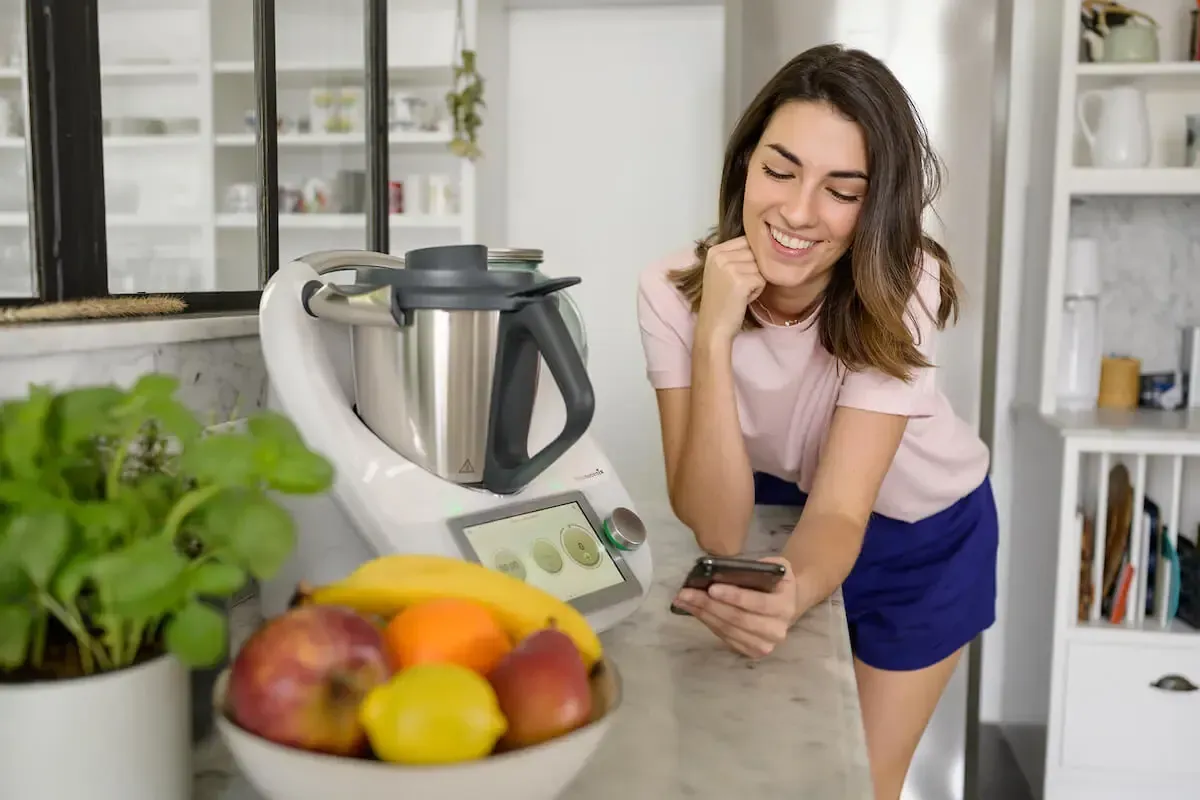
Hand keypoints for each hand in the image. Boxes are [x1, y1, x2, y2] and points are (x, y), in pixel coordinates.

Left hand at [671, 557, 800, 658]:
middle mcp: (777, 630)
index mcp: (785, 606)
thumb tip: (725, 569)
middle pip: (738, 619)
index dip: (734, 596)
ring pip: (727, 630)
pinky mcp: (751, 652)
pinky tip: (693, 610)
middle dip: (709, 605)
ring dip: (702, 614)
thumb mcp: (776, 566)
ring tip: (683, 600)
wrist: (786, 604)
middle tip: (686, 593)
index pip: (759, 603)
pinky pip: (724, 637)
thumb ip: (759, 566)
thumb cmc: (776, 582)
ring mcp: (764, 645)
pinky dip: (706, 622)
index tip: (711, 588)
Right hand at [694, 236, 764, 342]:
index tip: (740, 275)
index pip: (746, 241)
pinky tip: (744, 298)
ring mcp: (730, 267)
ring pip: (761, 266)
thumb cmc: (721, 300)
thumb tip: (763, 242)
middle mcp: (720, 255)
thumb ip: (736, 255)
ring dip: (757, 280)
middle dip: (754, 269)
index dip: (751, 258)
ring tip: (741, 292)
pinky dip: (757, 290)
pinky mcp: (740, 281)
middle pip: (755, 253)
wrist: (713, 327)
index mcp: (714, 250)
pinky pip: (763, 279)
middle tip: (740, 286)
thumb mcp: (721, 271)